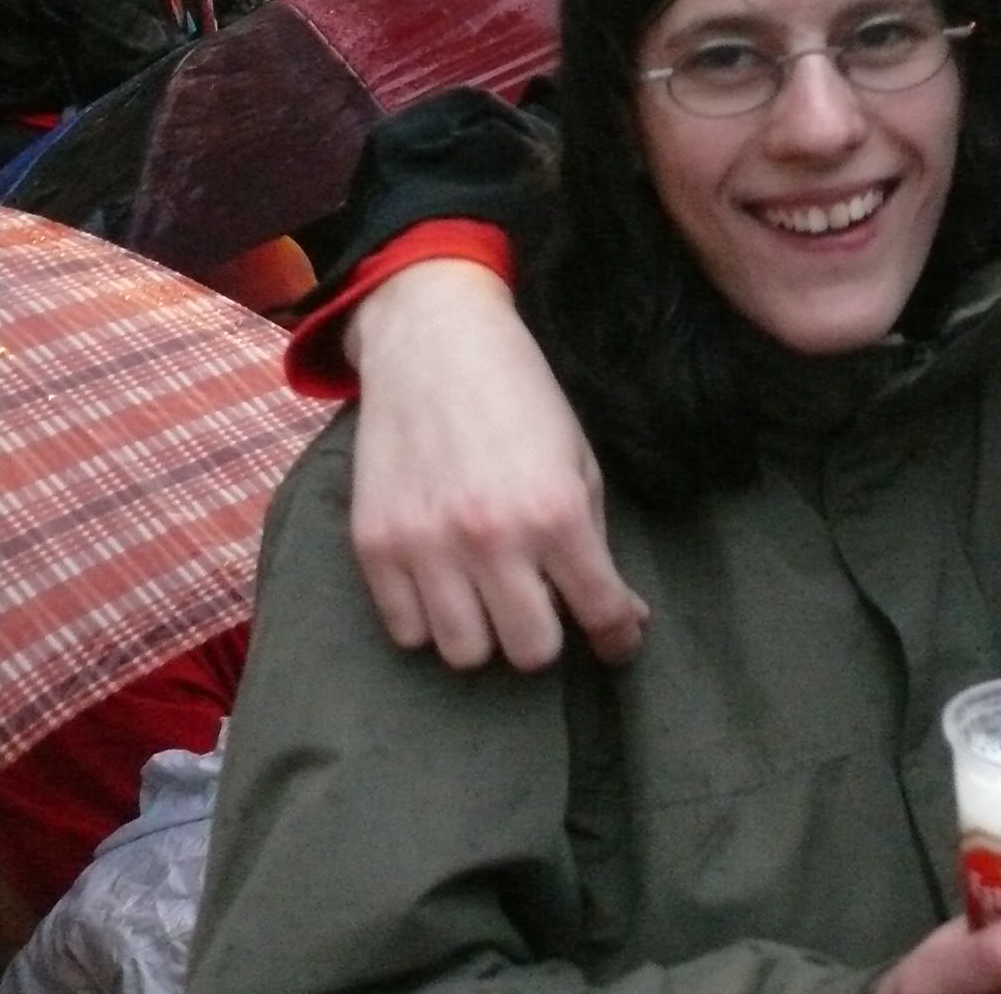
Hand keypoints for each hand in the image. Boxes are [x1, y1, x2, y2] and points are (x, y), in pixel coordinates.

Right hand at [345, 259, 647, 669]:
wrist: (434, 344)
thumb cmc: (522, 400)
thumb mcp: (580, 460)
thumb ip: (597, 541)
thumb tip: (626, 619)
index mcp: (557, 512)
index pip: (600, 612)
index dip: (618, 639)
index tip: (619, 644)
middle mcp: (492, 539)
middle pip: (529, 652)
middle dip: (547, 636)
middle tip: (544, 607)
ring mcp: (427, 546)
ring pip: (464, 655)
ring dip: (485, 634)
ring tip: (489, 598)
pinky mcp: (374, 546)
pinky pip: (406, 632)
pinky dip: (429, 620)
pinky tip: (444, 584)